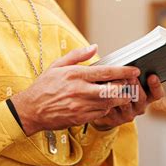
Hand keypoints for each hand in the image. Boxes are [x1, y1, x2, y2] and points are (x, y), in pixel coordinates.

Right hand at [11, 45, 139, 135]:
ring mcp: (81, 106)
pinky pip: (101, 114)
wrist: (30, 110)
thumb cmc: (44, 86)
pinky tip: (104, 103)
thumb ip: (77, 55)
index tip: (135, 70)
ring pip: (110, 103)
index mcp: (76, 75)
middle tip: (130, 85)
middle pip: (113, 90)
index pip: (106, 72)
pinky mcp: (81, 118)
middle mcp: (80, 90)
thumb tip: (95, 47)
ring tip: (119, 94)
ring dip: (117, 99)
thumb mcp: (57, 65)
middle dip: (125, 88)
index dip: (124, 71)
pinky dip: (106, 108)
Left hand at [91, 74, 164, 130]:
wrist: (106, 112)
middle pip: (142, 98)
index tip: (152, 76)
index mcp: (147, 97)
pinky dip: (108, 102)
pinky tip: (104, 94)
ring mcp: (128, 114)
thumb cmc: (119, 91)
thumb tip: (130, 64)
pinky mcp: (116, 120)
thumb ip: (132, 76)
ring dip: (122, 95)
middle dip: (136, 87)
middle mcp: (140, 107)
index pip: (157, 93)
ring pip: (126, 105)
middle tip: (132, 77)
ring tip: (116, 85)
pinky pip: (113, 110)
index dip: (156, 86)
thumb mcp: (129, 84)